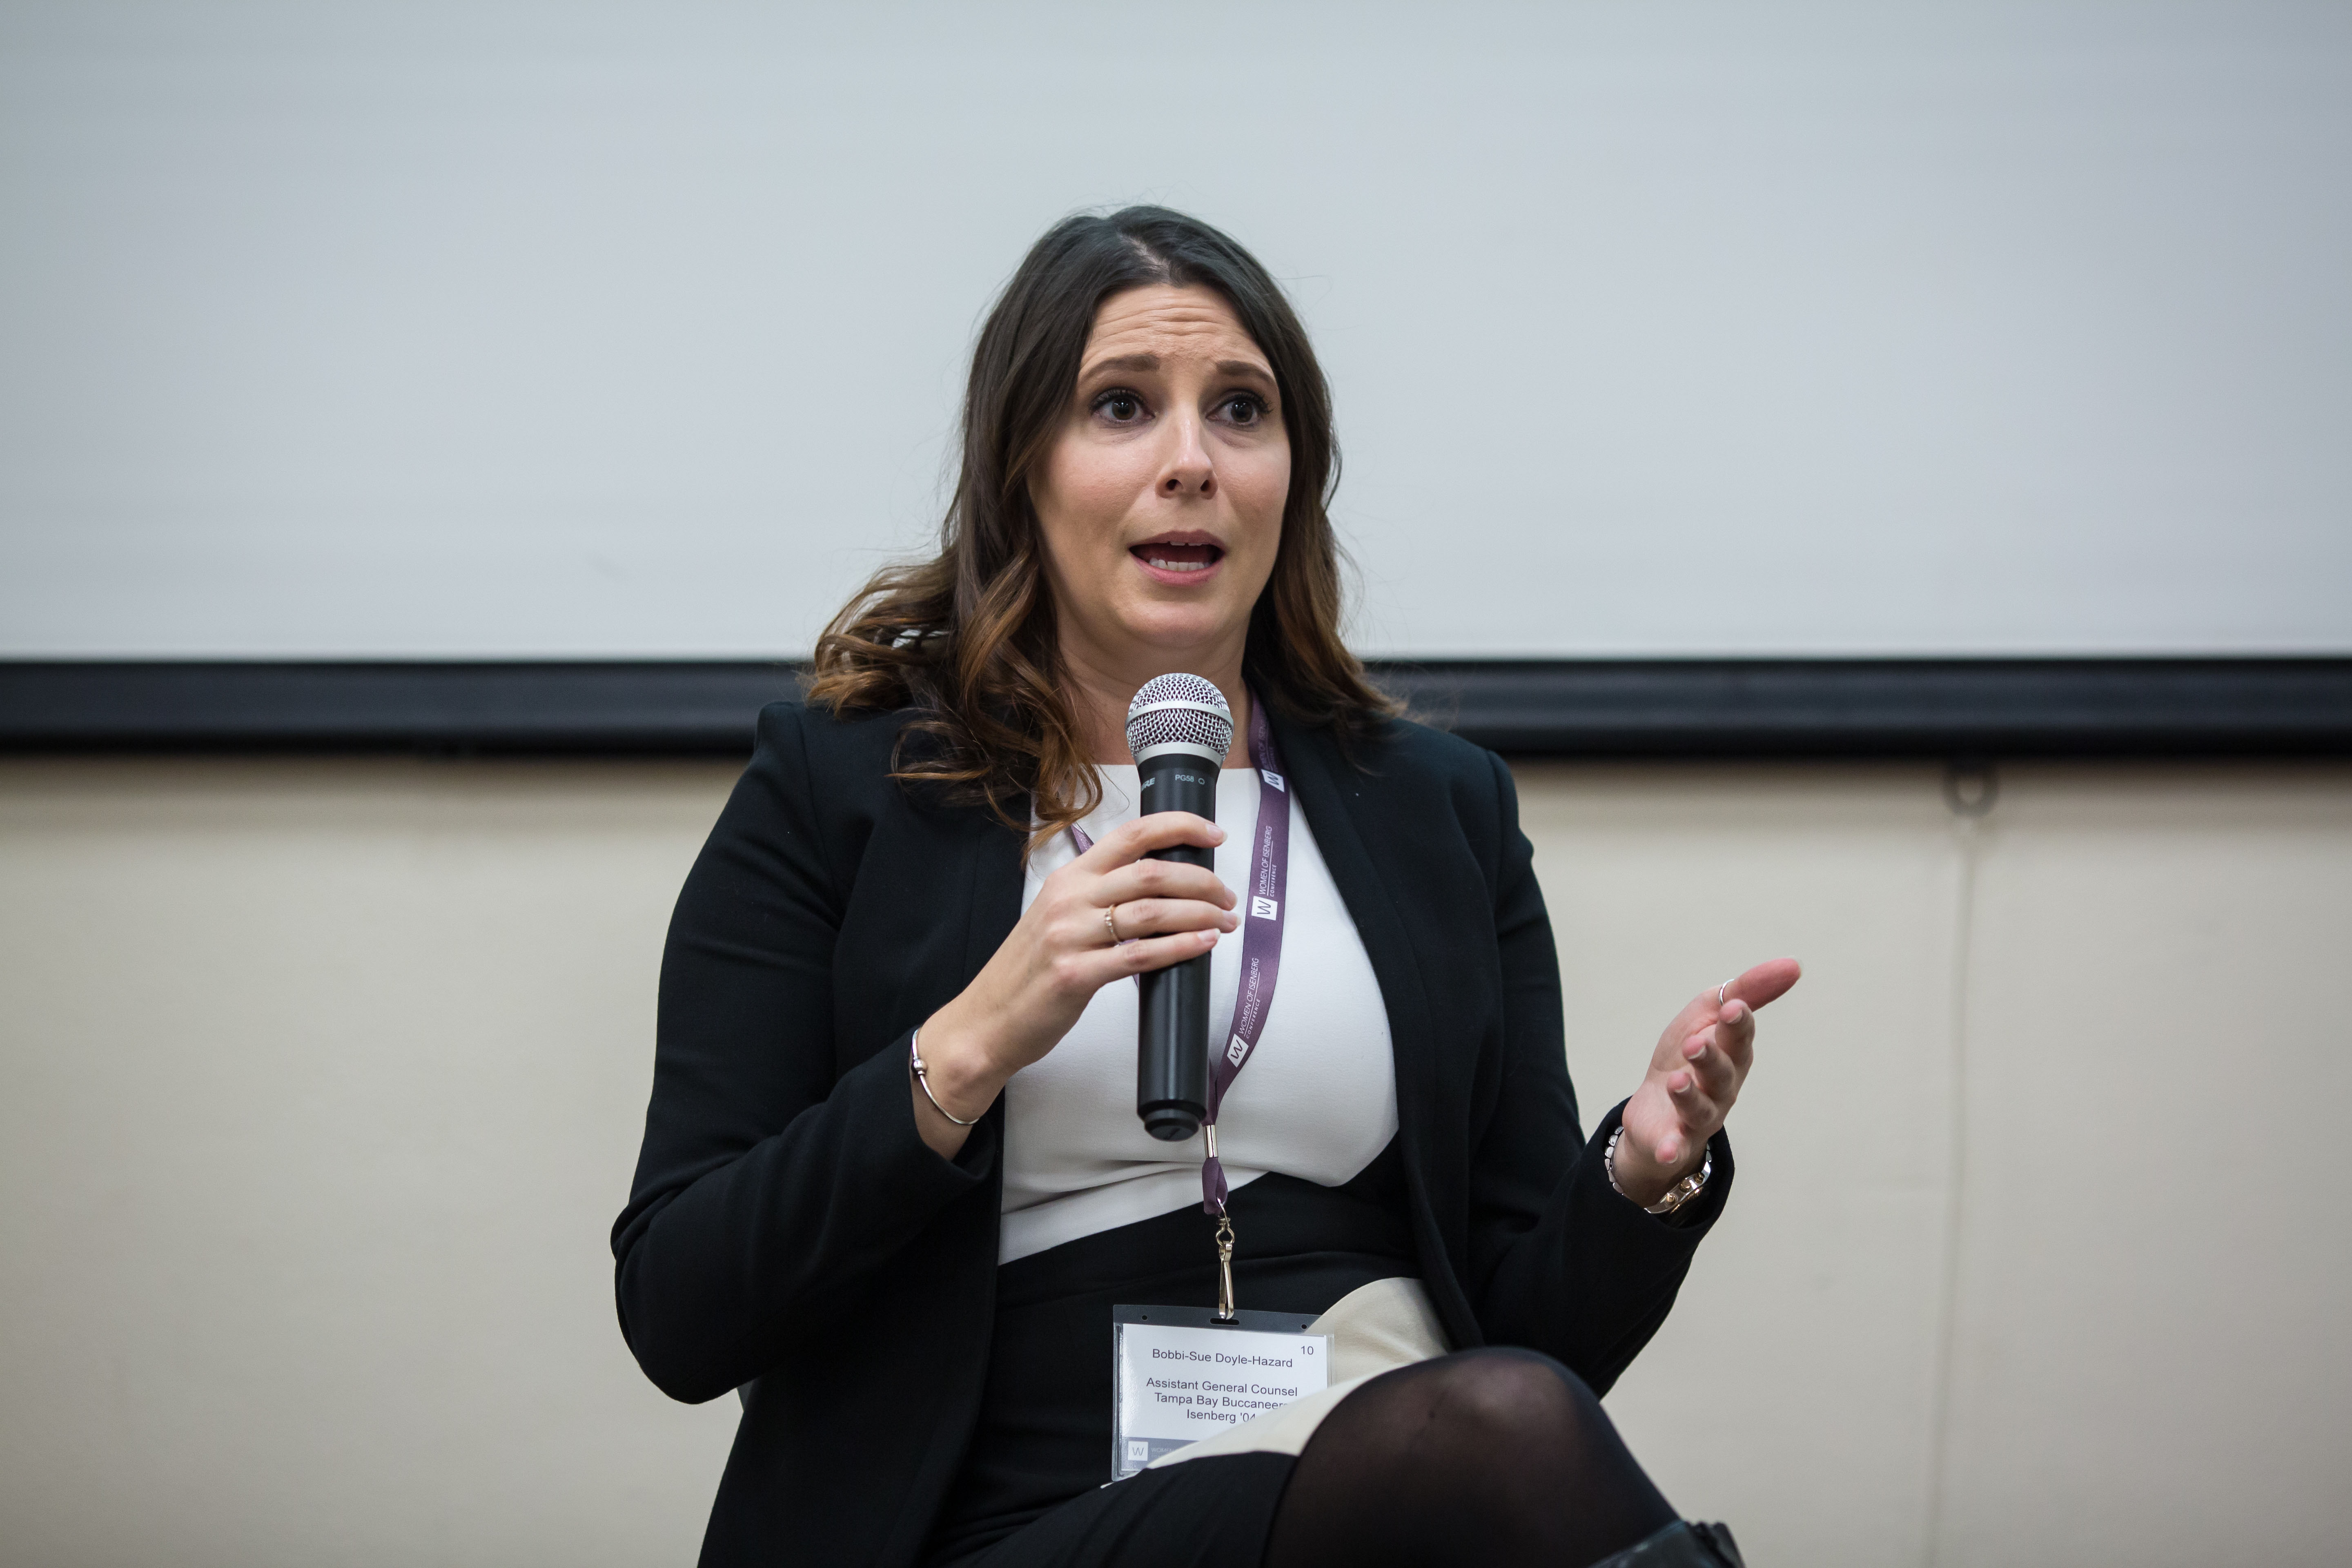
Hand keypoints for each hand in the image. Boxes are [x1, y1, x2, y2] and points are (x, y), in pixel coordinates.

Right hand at [910, 812, 1238, 1154]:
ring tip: (1223, 922)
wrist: (987, 1021)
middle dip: (1201, 881)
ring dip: (1199, 914)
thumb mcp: (1059, 918)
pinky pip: (1140, 956)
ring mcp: (1069, 936)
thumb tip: (1162, 888)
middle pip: (1150, 872)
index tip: (1213, 835)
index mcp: (1068, 877)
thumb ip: (1100, 897)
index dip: (1179, 827)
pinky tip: (1202, 945)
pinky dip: (1180, 947)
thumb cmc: (1029, 972)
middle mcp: (1069, 899)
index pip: (1130, 835)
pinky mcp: (1075, 975)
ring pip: (1151, 912)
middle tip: (1226, 897)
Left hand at [1611, 958, 1801, 1205]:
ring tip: (1676, 1082)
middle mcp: (1720, 1087)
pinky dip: (1673, 1149)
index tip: (1732, 1008)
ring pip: (1698, 1108)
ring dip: (1689, 1096)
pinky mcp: (1674, 1140)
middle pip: (1720, 1073)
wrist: (1655, 1107)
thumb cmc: (1688, 1055)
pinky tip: (1668, 1151)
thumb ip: (1746, 991)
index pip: (1738, 1036)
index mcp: (1731, 1053)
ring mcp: (1699, 1115)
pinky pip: (1676, 1147)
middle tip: (1695, 1044)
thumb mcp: (1708, 1014)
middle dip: (1710, 1058)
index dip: (1737, 1023)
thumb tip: (1793, 965)